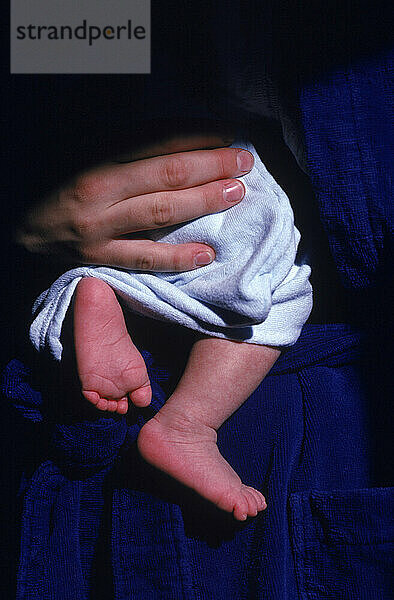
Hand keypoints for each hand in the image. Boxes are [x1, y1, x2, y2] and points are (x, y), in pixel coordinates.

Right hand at [17, 134, 253, 271]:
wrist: (17, 225)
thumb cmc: (53, 181)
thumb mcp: (79, 146)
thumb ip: (122, 138)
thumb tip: (174, 130)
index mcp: (94, 154)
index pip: (157, 139)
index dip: (197, 134)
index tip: (228, 133)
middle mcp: (98, 188)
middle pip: (167, 173)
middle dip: (212, 165)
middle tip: (245, 162)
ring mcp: (99, 226)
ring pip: (162, 212)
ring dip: (204, 201)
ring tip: (236, 193)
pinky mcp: (99, 257)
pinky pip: (144, 259)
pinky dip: (177, 257)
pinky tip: (207, 254)